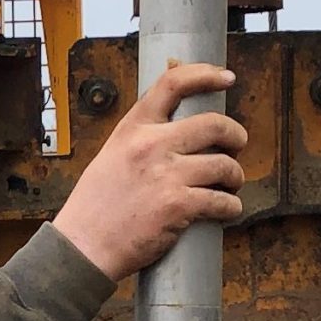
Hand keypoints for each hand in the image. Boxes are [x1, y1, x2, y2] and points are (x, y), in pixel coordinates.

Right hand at [54, 62, 246, 281]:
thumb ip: (142, 136)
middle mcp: (151, 145)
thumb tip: (175, 121)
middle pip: (214, 125)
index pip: (173, 83)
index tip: (226, 77)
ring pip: (225, 165)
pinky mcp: (178, 205)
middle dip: (235, 136)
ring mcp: (166, 175)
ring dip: (235, 176)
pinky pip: (222, 201)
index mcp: (133, 128)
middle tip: (236, 146)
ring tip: (230, 185)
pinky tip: (227, 210)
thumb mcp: (113, 154)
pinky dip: (232, 207)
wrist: (83, 245)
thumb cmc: (96, 206)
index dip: (206, 75)